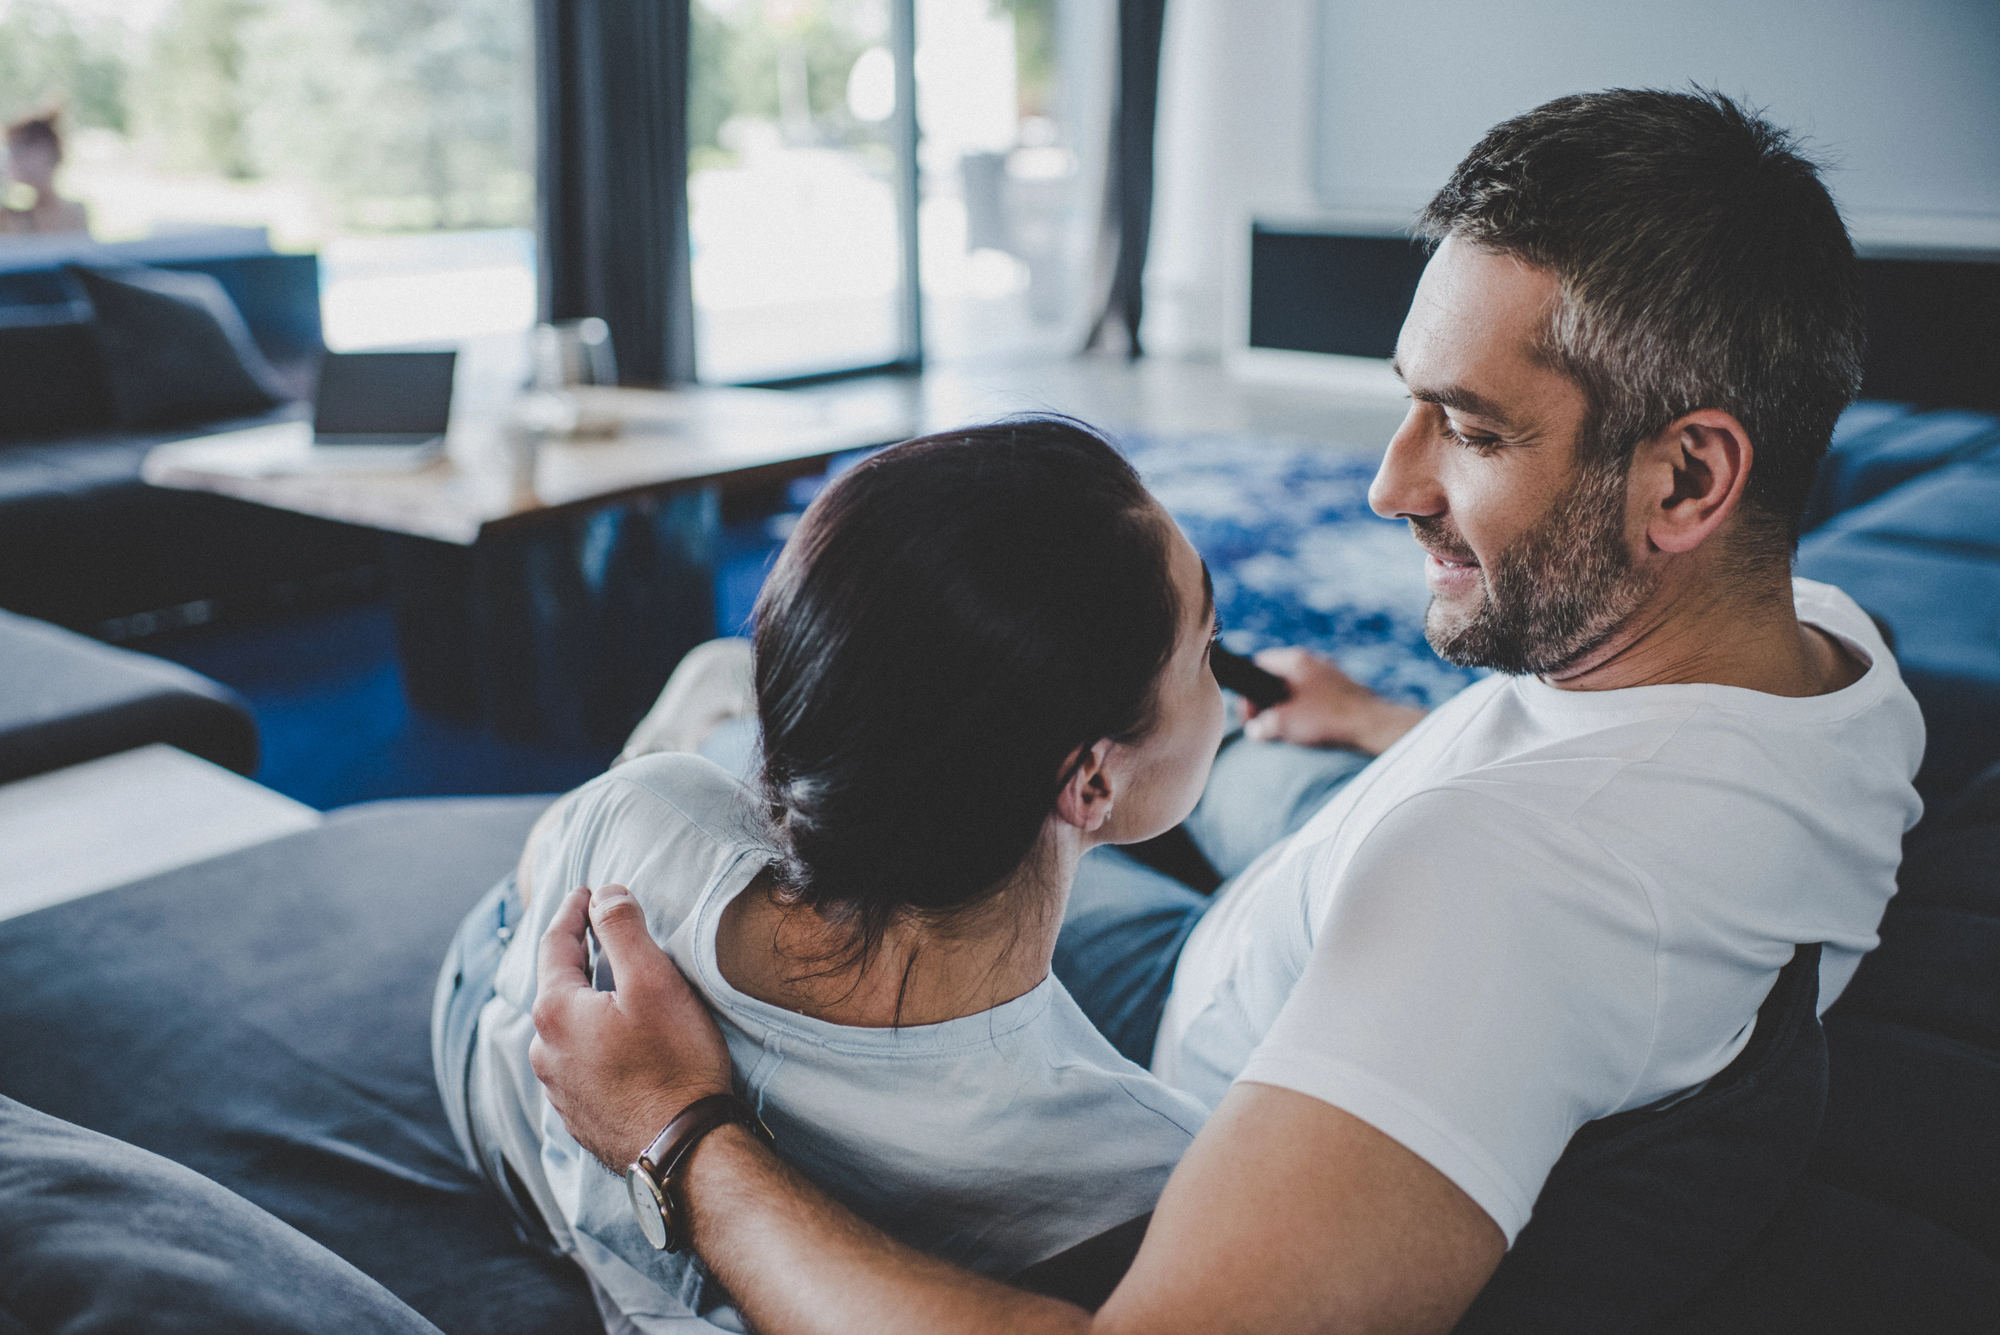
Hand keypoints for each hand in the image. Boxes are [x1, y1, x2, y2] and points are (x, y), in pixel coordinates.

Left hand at [529, 884, 732, 1170]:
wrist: (684, 1150)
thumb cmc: (674, 1064)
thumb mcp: (654, 982)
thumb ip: (623, 930)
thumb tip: (604, 894)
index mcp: (556, 1011)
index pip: (555, 943)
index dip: (573, 910)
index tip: (588, 891)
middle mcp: (544, 1051)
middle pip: (557, 987)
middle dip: (577, 957)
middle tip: (599, 933)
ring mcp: (558, 1088)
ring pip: (565, 1029)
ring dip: (585, 1004)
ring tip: (613, 990)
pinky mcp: (577, 1115)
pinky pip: (577, 1063)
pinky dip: (593, 1042)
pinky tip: (618, 1044)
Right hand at [1241, 647, 1426, 754]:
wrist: (1374, 726)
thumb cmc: (1328, 720)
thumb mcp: (1285, 724)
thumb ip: (1262, 725)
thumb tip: (1255, 729)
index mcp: (1295, 659)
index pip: (1258, 664)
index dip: (1248, 692)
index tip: (1250, 714)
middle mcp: (1314, 660)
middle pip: (1278, 678)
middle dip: (1269, 702)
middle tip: (1267, 724)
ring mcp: (1331, 673)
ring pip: (1298, 688)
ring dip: (1290, 708)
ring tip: (1290, 730)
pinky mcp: (1345, 688)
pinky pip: (1317, 696)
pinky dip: (1310, 710)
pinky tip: (1313, 729)